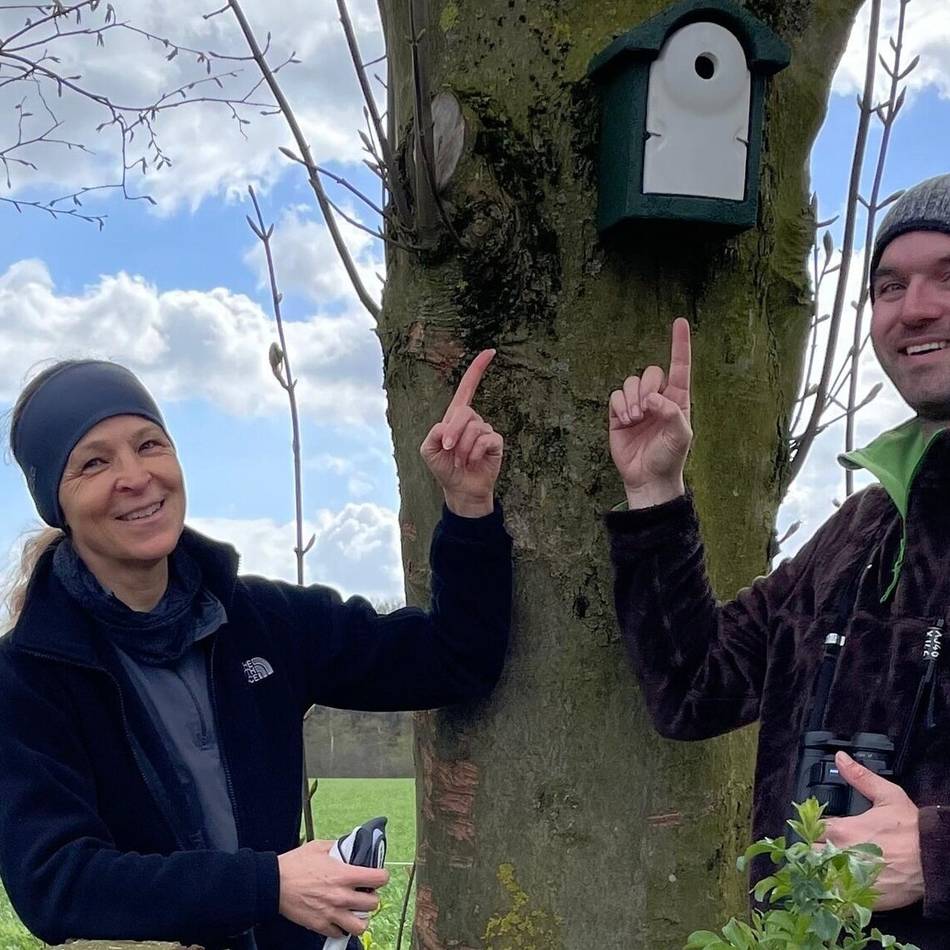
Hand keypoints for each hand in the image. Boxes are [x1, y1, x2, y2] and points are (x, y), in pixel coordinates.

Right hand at [277, 839, 388, 937]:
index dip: (382, 876)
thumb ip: (339, 847)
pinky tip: (339, 918)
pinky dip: (342, 928)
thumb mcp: (319, 846)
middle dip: (372, 897)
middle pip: (374, 904)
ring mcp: (332, 913)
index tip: (379, 876)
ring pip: (361, 925)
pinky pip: (340, 933)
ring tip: (356, 910)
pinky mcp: (321, 925)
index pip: (378, 879)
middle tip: (365, 893)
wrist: (274, 884)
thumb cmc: (295, 865)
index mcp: (344, 875)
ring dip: (361, 917)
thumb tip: (350, 846)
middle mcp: (341, 896)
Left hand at [420, 348, 502, 517]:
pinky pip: (486, 440)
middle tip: (447, 449)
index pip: (467, 388)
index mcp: (455, 417)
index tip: (490, 351)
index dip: (477, 369)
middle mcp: (473, 420)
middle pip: (464, 411)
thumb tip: (448, 428)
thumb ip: (432, 433)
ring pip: (474, 429)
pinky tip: (472, 461)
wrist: (459, 489)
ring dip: (462, 448)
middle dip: (452, 431)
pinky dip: (474, 452)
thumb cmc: (444, 468)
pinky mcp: (496, 443)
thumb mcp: (428, 450)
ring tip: (461, 460)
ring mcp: (485, 431)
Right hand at [609, 318, 691, 508]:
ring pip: (631, 382)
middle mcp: (657, 399)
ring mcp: (637, 406)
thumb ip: (671, 413)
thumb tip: (651, 398)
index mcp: (677, 400)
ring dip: (632, 399)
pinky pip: (616, 396)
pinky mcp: (619, 414)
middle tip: (646, 410)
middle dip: (647, 387)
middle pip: (651, 373)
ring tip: (635, 419)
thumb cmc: (669, 457)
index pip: (680, 367)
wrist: (648, 478)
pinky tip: (626, 421)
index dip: (680, 344)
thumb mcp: (681, 435)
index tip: (680, 322)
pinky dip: (620, 405)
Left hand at [817, 752, 923, 911]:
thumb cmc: (914, 831)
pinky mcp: (861, 899)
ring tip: (823, 870)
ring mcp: (849, 878)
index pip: (810, 828)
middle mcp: (841, 854)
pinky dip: (830, 896)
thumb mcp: (888, 796)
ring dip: (816, 873)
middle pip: (808, 853)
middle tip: (818, 850)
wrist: (936, 861)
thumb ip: (860, 777)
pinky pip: (834, 900)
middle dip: (809, 851)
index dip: (810, 828)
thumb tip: (841, 759)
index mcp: (842, 829)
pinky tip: (835, 890)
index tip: (816, 830)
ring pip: (817, 877)